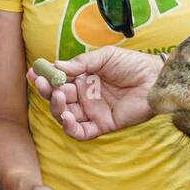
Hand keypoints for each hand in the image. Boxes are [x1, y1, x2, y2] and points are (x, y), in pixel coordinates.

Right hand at [29, 46, 161, 140]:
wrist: (156, 78)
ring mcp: (93, 112)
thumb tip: (57, 65)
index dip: (46, 78)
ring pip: (66, 116)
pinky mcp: (103, 125)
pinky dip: (70, 128)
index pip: (59, 81)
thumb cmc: (133, 64)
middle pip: (59, 99)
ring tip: (58, 97)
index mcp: (84, 79)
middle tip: (43, 84)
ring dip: (57, 109)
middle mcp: (85, 97)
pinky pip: (81, 132)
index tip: (33, 72)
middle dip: (47, 92)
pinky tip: (66, 117)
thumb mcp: (105, 57)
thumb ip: (82, 63)